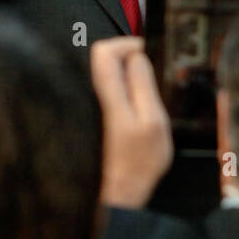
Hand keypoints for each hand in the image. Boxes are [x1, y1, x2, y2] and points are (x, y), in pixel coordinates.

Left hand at [90, 36, 172, 208]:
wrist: (115, 193)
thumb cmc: (136, 163)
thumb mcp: (152, 122)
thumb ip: (142, 86)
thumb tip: (136, 56)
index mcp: (105, 94)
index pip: (104, 50)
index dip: (127, 45)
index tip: (145, 54)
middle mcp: (88, 95)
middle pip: (102, 60)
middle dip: (126, 61)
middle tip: (148, 76)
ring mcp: (86, 106)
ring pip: (103, 76)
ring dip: (123, 78)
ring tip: (142, 97)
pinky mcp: (88, 116)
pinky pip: (103, 93)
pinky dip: (117, 93)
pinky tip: (130, 111)